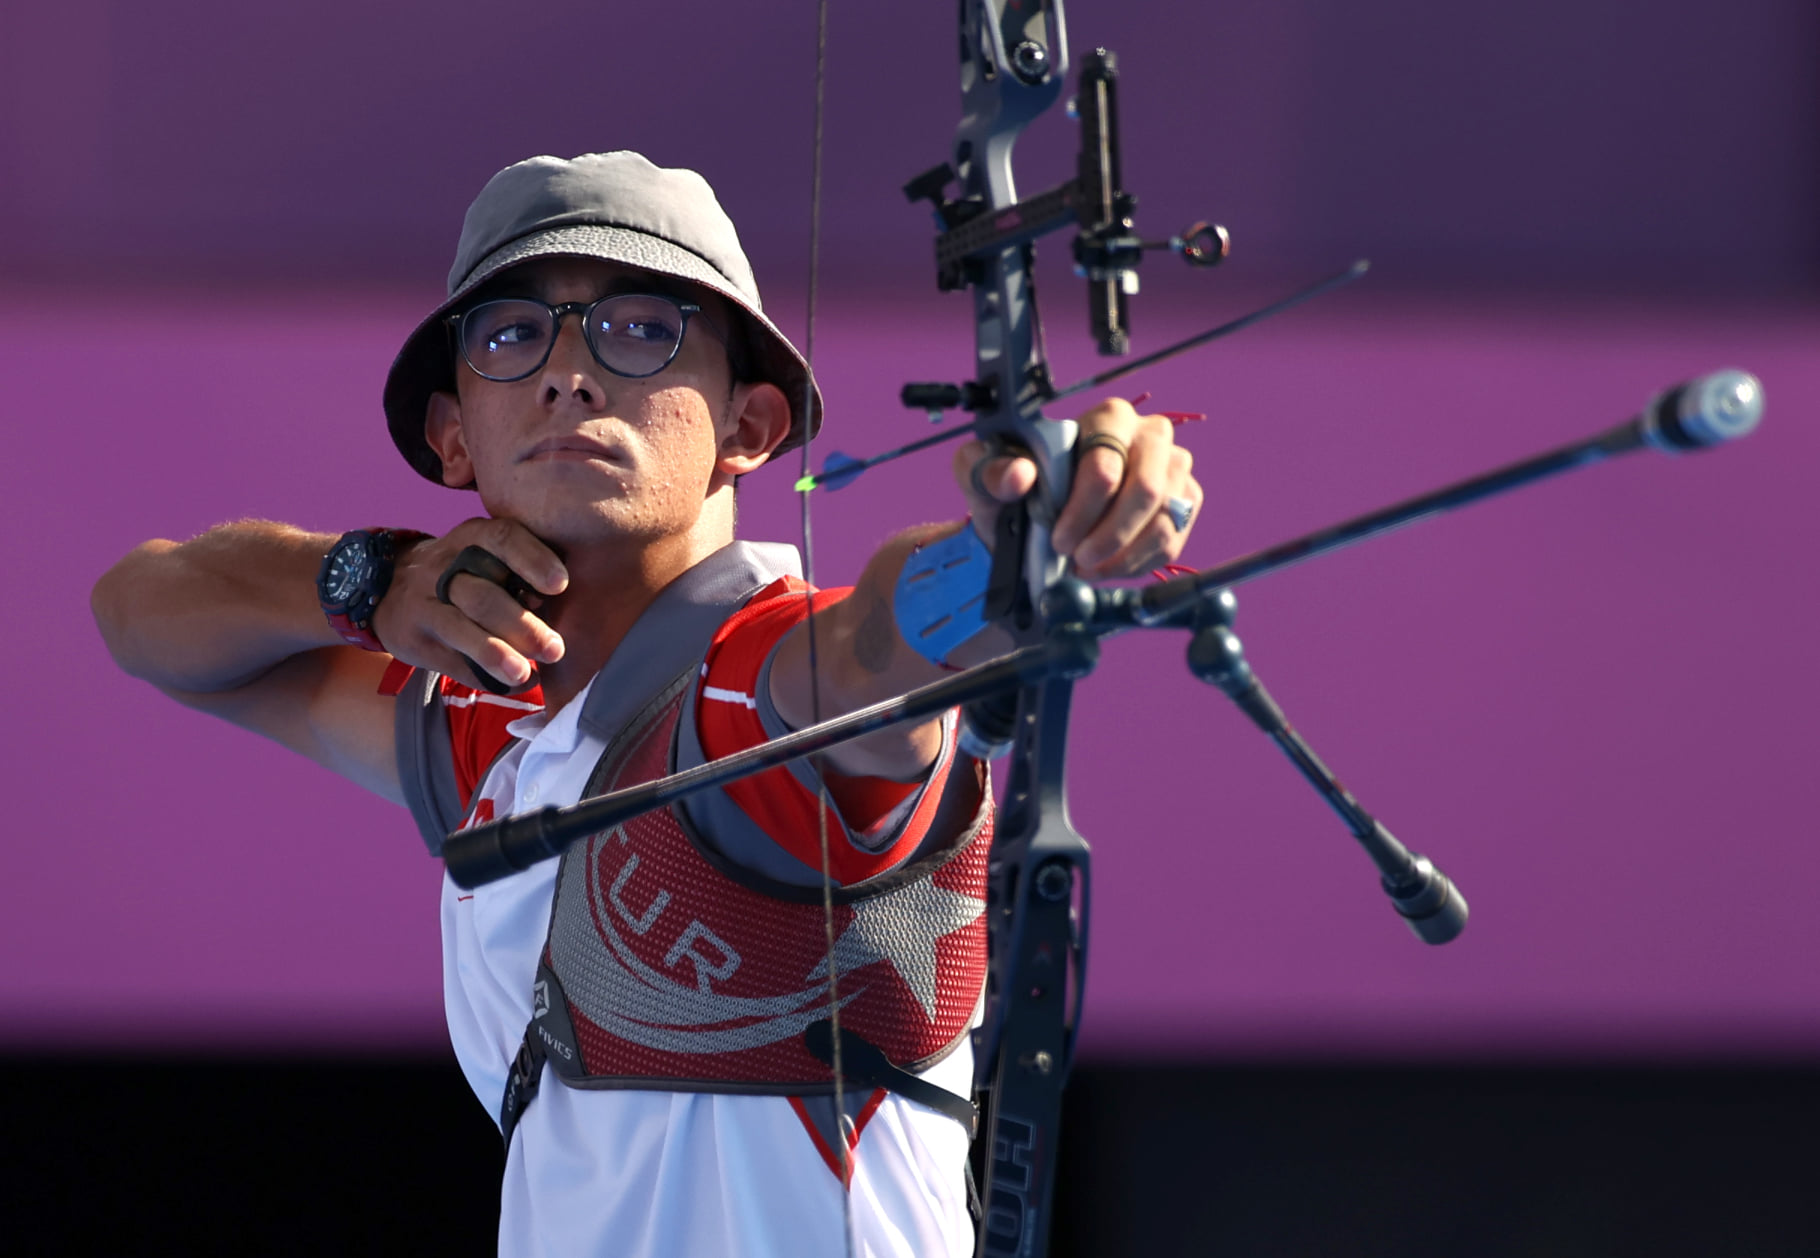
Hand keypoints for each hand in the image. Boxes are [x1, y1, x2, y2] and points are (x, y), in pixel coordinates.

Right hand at [371, 518, 567, 688]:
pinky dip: (483, 676)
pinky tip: (513, 684)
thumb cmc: (464, 572)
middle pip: (483, 596)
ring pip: (460, 628)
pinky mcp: (412, 639)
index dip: (532, 560)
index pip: (502, 539)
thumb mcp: (484, 553)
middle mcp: (443, 567)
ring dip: (496, 654)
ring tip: (525, 674)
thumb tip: (580, 603)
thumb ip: (521, 568)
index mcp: (471, 538)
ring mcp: (423, 603)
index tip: (560, 585)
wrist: (388, 588)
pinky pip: (450, 661)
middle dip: (522, 625)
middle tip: (555, 650)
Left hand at [954, 397, 1202, 578]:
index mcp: (1108, 416)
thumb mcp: (985, 475)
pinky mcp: (1184, 504)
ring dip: (1122, 556)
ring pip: (1163, 521)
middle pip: (1146, 491)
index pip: (1106, 464)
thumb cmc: (1014, 490)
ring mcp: (1174, 470)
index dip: (1082, 510)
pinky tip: (1106, 569)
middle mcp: (1151, 435)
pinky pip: (1171, 542)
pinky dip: (1136, 565)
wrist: (1034, 520)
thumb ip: (991, 470)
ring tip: (1087, 568)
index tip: (1059, 540)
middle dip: (1109, 535)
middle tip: (1078, 560)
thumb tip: (1019, 474)